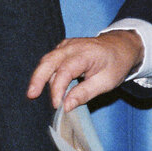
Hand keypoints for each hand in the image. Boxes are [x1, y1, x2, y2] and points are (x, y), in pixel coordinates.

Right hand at [27, 30, 143, 110]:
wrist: (120, 46)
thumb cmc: (116, 65)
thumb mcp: (106, 82)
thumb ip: (85, 93)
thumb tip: (66, 105)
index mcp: (84, 54)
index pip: (65, 72)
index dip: (58, 89)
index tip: (57, 105)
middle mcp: (71, 46)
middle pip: (48, 62)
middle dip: (37, 79)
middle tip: (31, 95)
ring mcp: (65, 45)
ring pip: (46, 60)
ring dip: (39, 77)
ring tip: (34, 92)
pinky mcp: (62, 47)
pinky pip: (50, 59)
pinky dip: (45, 71)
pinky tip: (43, 83)